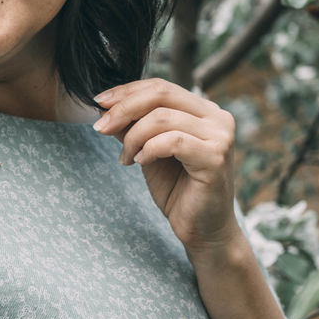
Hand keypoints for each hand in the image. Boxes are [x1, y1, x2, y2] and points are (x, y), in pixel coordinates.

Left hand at [92, 77, 242, 256]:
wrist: (203, 232)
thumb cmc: (178, 190)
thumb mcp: (148, 149)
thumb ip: (133, 125)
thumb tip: (104, 104)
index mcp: (203, 110)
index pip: (160, 87)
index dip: (127, 91)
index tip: (99, 103)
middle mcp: (217, 117)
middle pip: (161, 95)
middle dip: (124, 108)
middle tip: (101, 127)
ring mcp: (220, 136)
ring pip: (162, 117)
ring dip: (134, 136)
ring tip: (126, 157)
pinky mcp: (215, 158)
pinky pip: (173, 141)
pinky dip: (149, 149)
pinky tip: (140, 162)